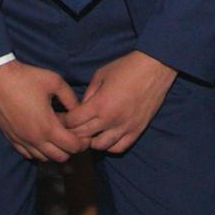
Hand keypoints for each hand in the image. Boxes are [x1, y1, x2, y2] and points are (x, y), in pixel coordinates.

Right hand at [0, 61, 87, 161]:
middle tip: (73, 134)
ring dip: (54, 150)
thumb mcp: (55, 82)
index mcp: (48, 127)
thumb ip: (70, 98)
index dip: (83, 142)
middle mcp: (35, 139)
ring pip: (44, 158)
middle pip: (60, 157)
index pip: (72, 146)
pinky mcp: (11, 139)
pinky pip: (28, 154)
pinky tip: (41, 137)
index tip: (85, 133)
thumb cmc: (26, 78)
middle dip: (71, 149)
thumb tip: (79, 110)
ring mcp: (21, 141)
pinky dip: (38, 150)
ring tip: (57, 135)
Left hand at [61, 50, 176, 153]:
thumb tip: (81, 108)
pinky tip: (105, 138)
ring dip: (91, 141)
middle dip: (72, 133)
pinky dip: (109, 146)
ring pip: (100, 146)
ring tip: (88, 134)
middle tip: (68, 129)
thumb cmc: (126, 67)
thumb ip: (88, 93)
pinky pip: (119, 148)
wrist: (155, 68)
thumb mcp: (101, 75)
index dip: (64, 121)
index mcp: (99, 104)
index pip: (73, 121)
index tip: (60, 119)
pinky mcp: (137, 131)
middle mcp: (110, 120)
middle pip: (83, 136)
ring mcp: (125, 127)